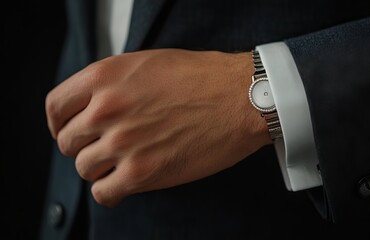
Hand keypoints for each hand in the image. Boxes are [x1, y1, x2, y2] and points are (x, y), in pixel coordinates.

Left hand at [46, 49, 270, 206]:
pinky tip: (125, 182)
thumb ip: (112, 85)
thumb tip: (93, 107)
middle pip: (69, 142)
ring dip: (100, 168)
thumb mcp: (147, 65)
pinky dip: (111, 191)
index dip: (59, 124)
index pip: (56, 107)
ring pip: (85, 169)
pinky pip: (104, 193)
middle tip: (104, 147)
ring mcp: (122, 143)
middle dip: (84, 146)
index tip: (67, 132)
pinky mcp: (142, 173)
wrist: (240, 98)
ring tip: (122, 163)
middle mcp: (106, 110)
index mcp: (104, 78)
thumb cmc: (202, 77)